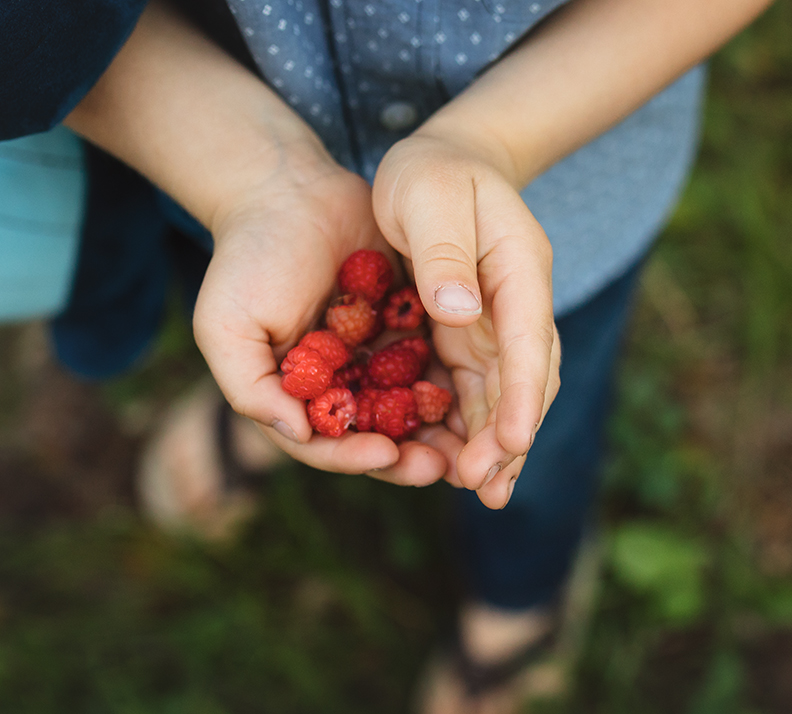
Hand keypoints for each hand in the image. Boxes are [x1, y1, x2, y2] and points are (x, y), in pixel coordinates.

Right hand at [193, 147, 450, 485]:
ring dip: (441, 431)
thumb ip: (252, 387)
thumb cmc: (248, 258)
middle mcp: (342, 384)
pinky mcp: (410, 326)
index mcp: (299, 395)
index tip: (385, 452)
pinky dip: (458, 381)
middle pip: (378, 435)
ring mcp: (378, 357)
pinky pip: (438, 360)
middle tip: (442, 467)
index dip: (355, 455)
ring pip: (414, 407)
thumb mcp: (226, 325)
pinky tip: (484, 390)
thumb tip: (296, 432)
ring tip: (471, 444)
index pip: (328, 442)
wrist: (289, 190)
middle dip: (409, 456)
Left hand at [372, 128, 560, 508]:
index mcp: (518, 267)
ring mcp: (497, 322)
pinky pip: (475, 388)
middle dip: (508, 435)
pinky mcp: (471, 335)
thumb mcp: (429, 194)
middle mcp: (517, 303)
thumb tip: (459, 312)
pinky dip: (471, 426)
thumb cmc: (433, 172)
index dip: (522, 392)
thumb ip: (444, 250)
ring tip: (480, 492)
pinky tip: (457, 462)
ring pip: (504, 392)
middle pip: (524, 377)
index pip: (528, 337)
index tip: (514, 441)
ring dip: (495, 443)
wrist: (444, 163)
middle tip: (483, 488)